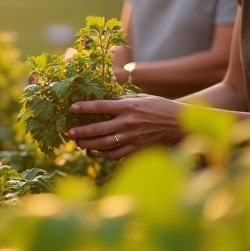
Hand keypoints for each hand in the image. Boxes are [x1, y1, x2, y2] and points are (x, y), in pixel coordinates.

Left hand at [66, 94, 180, 158]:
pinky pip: (116, 154)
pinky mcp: (138, 149)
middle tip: (69, 132)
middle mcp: (129, 122)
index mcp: (129, 106)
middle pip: (99, 128)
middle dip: (81, 131)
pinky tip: (98, 151)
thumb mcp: (141, 97)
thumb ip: (122, 98)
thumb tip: (103, 96)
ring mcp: (133, 137)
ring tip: (79, 143)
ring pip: (105, 144)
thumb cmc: (159, 107)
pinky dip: (105, 154)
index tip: (72, 108)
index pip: (101, 106)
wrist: (180, 123)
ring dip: (89, 144)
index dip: (85, 107)